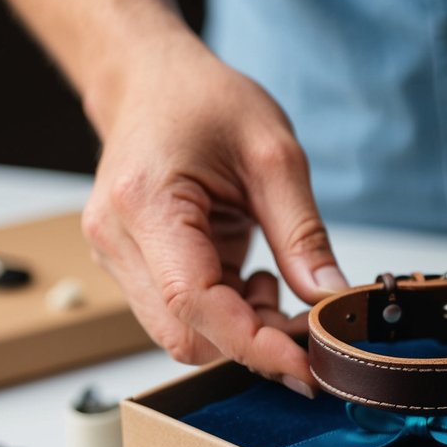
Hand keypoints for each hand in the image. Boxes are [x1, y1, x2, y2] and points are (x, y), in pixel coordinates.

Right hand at [81, 34, 346, 396]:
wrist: (149, 81)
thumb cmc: (202, 101)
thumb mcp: (274, 155)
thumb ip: (302, 235)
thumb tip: (329, 298)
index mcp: (146, 203)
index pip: (195, 303)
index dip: (253, 344)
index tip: (304, 364)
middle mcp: (116, 239)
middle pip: (185, 335)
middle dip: (253, 341)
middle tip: (303, 319)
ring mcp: (116, 258)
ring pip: (182, 336)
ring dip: (239, 329)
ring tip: (271, 282)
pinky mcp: (129, 268)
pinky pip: (180, 317)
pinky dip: (225, 315)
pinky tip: (247, 279)